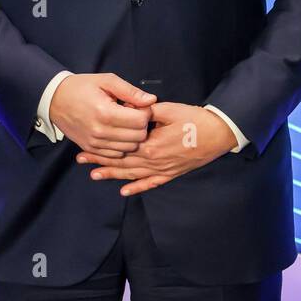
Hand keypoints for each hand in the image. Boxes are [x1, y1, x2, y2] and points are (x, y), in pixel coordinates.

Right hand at [49, 73, 154, 157]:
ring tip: (123, 122)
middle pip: (138, 137)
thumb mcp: (107, 81)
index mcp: (106, 113)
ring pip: (129, 148)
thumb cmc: (81, 87)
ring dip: (132, 136)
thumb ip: (130, 91)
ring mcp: (95, 143)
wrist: (55, 99)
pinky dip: (121, 145)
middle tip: (132, 113)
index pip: (141, 121)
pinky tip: (116, 132)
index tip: (139, 105)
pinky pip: (116, 154)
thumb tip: (151, 100)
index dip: (146, 112)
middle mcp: (100, 132)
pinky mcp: (91, 149)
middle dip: (141, 125)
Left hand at [75, 101, 236, 195]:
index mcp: (151, 145)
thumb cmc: (195, 120)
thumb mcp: (169, 110)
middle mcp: (154, 161)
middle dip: (100, 161)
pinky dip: (137, 188)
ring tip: (94, 175)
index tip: (86, 144)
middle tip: (81, 160)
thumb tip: (129, 109)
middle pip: (122, 162)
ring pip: (133, 175)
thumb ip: (146, 112)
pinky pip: (151, 183)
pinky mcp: (171, 173)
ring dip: (113, 175)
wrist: (219, 134)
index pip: (120, 147)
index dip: (102, 147)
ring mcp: (163, 169)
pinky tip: (124, 191)